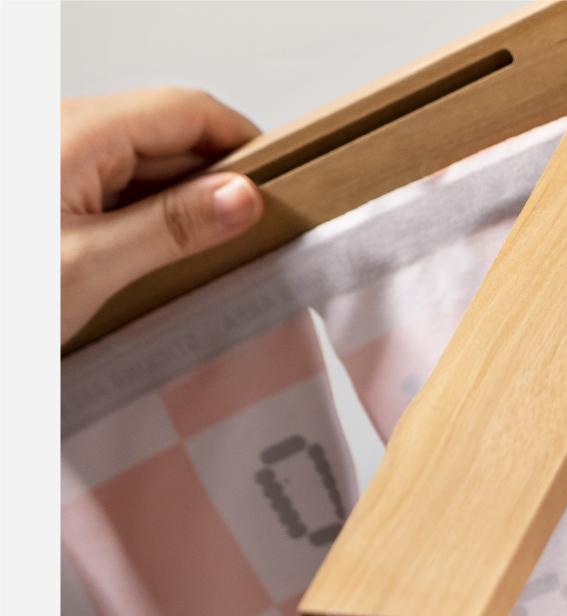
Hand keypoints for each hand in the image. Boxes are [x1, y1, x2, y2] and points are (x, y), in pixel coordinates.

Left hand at [61, 88, 264, 343]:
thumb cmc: (2, 299)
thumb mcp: (91, 266)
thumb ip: (173, 227)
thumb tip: (243, 196)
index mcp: (76, 131)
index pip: (188, 110)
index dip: (244, 143)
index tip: (283, 189)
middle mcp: (64, 134)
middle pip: (170, 138)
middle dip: (217, 184)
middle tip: (256, 239)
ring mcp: (54, 164)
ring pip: (145, 169)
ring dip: (184, 210)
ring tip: (210, 260)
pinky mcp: (49, 197)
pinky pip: (116, 195)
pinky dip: (150, 225)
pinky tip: (163, 265)